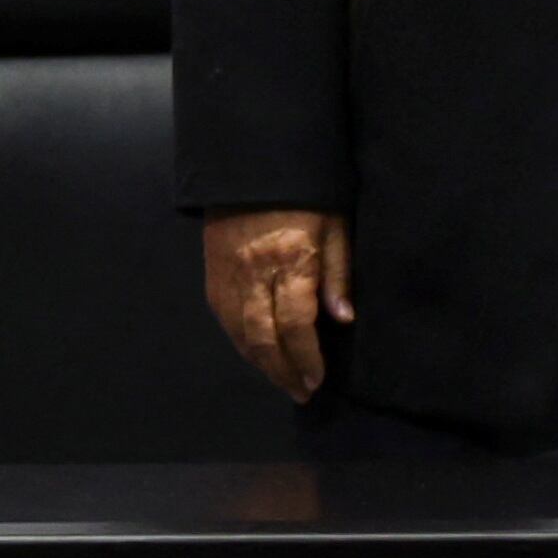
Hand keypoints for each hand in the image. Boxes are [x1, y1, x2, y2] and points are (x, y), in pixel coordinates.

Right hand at [204, 210, 349, 401]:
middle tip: (300, 392)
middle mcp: (255, 273)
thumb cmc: (304, 195)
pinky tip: (257, 353)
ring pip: (240, 334)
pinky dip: (241, 342)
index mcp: (290, 260)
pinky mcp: (213, 275)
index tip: (317, 379)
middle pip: (264, 337)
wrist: (251, 165)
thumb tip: (344, 318)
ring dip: (261, 363)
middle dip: (283, 371)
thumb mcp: (335, 226)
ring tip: (282, 379)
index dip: (307, 358)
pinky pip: (225, 320)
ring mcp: (228, 276)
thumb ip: (338, 274)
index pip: (297, 323)